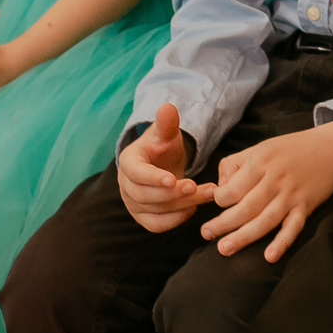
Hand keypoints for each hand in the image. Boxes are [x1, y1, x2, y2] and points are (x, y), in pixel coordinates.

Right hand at [117, 103, 213, 232]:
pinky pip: (156, 225)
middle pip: (146, 195)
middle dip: (174, 193)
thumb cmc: (163, 148)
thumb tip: (168, 107)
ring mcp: (132, 204)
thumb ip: (167, 123)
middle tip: (199, 188)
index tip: (174, 179)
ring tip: (207, 194)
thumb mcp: (166, 134)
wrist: (162, 164)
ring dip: (182, 205)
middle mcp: (126, 186)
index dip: (153, 178)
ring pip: (155, 211)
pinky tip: (193, 209)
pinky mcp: (143, 217)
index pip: (136, 173)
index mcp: (128, 163)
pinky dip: (175, 220)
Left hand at [202, 121, 332, 261]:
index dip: (219, 199)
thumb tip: (220, 188)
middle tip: (206, 234)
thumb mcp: (259, 148)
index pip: (232, 188)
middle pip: (245, 207)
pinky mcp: (305, 207)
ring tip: (224, 249)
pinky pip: (293, 227)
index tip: (217, 203)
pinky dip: (282, 242)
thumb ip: (234, 165)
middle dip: (223, 224)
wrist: (331, 149)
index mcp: (260, 163)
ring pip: (265, 220)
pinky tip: (269, 256)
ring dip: (243, 237)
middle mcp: (275, 180)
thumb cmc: (290, 149)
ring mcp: (291, 195)